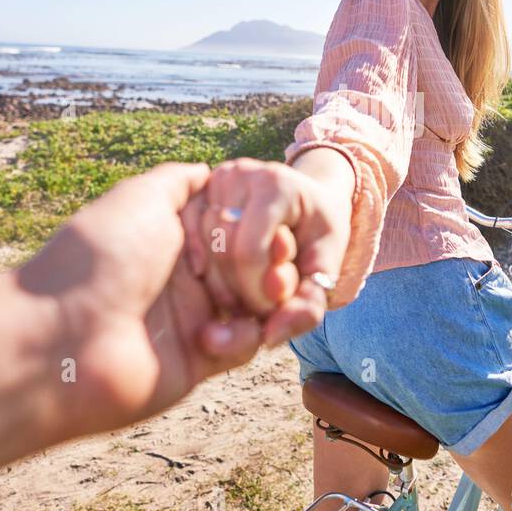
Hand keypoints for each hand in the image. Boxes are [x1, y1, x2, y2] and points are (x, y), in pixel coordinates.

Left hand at [15, 161, 300, 432]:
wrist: (63, 339)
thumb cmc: (100, 259)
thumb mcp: (141, 197)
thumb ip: (181, 180)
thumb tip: (212, 171)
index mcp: (176, 235)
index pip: (240, 225)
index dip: (260, 226)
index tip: (272, 227)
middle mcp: (186, 272)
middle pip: (256, 263)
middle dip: (273, 261)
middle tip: (273, 262)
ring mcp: (193, 315)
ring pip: (259, 303)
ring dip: (268, 298)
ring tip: (263, 297)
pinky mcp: (200, 357)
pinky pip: (244, 343)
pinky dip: (243, 337)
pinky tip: (215, 336)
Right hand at [188, 155, 353, 350]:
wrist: (308, 201)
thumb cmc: (317, 237)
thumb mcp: (324, 270)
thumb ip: (306, 306)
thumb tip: (268, 337)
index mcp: (275, 184)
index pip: (249, 252)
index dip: (259, 292)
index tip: (276, 305)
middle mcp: (239, 173)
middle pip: (222, 251)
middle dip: (241, 291)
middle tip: (259, 305)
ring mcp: (213, 179)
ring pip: (202, 247)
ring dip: (221, 284)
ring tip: (245, 291)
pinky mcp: (196, 190)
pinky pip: (187, 238)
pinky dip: (202, 268)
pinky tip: (222, 278)